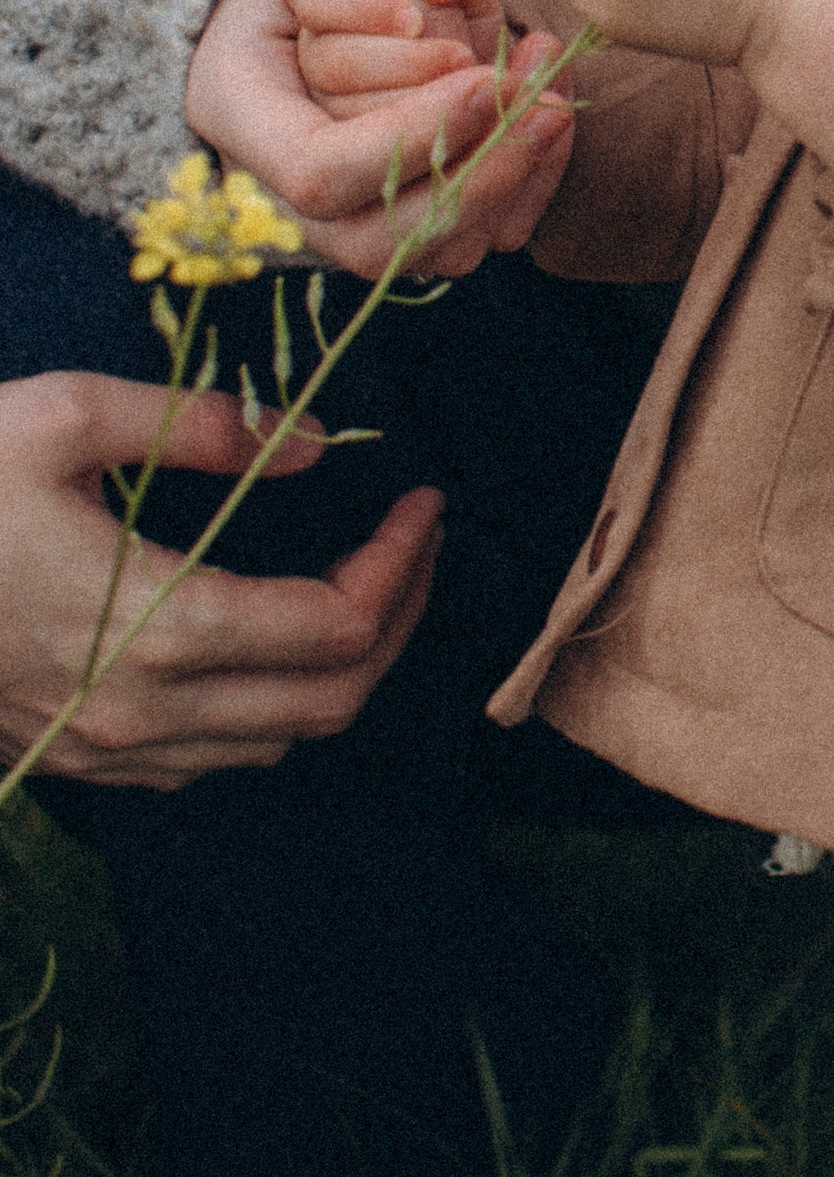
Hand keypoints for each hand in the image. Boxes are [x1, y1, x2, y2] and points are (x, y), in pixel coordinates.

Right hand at [0, 372, 440, 788]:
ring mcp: (107, 749)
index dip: (403, 566)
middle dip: (398, 622)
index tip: (426, 501)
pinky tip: (267, 636)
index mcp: (158, 625)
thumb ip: (197, 426)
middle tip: (416, 544)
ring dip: (341, 670)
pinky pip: (211, 760)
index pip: (337, 626)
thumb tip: (309, 443)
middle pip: (332, 702)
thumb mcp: (64, 416)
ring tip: (362, 580)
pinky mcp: (77, 758)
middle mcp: (144, 710)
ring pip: (277, 742)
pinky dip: (269, 706)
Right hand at [187, 0, 569, 277]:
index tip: (481, 78)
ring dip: (512, 177)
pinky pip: (481, 233)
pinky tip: (555, 104)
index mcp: (237, 102)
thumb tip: (429, 6)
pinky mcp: (415, 210)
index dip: (406, 138)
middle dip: (472, 173)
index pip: (317, 169)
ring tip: (550, 85)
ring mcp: (348, 209)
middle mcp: (280, 180)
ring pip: (434, 251)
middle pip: (375, 238)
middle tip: (538, 97)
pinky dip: (532, 181)